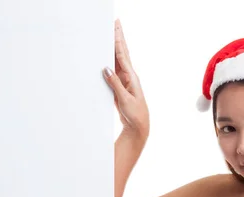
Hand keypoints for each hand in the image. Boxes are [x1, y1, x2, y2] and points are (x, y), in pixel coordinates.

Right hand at [102, 19, 149, 136]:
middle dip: (118, 37)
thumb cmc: (135, 114)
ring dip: (113, 47)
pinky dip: (109, 61)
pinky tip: (106, 56)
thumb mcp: (125, 99)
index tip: (116, 28)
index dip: (118, 40)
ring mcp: (123, 81)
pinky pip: (113, 71)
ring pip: (117, 60)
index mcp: (131, 77)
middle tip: (116, 23)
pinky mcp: (118, 87)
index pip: (122, 55)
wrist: (138, 126)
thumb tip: (106, 69)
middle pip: (121, 53)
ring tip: (112, 34)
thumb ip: (115, 84)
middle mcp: (128, 76)